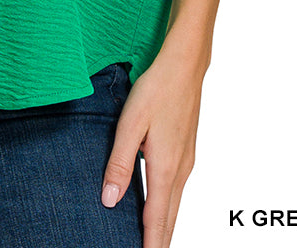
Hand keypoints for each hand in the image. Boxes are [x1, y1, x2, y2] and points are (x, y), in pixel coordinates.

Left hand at [101, 39, 206, 247]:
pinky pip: (176, 189)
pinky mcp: (186, 151)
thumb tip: (109, 200)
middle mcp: (181, 170)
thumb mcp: (130, 124)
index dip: (150, 244)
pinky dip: (167, 206)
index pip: (157, 219)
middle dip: (159, 240)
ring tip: (150, 240)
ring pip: (174, 204)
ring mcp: (187, 161)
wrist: (184, 66)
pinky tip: (156, 205)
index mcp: (165, 168)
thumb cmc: (156, 90)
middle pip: (169, 218)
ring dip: (163, 224)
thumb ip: (119, 163)